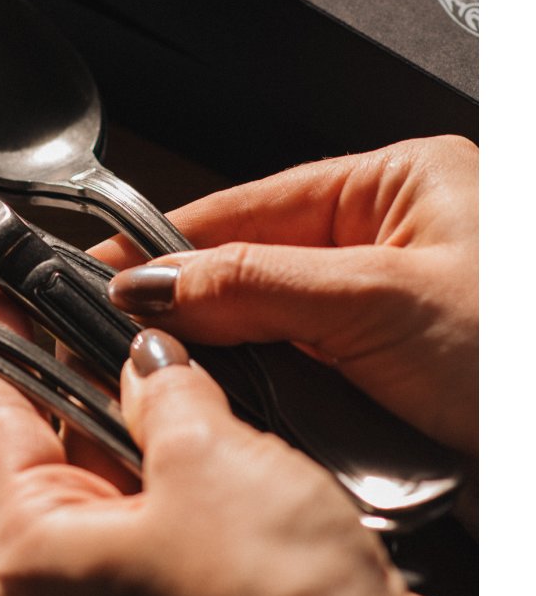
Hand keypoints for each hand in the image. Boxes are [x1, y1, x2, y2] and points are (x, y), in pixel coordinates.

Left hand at [0, 295, 477, 595]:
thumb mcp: (201, 455)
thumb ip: (164, 389)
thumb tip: (150, 356)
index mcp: (36, 549)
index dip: (2, 346)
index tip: (8, 296)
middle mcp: (73, 577)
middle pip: (58, 442)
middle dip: (85, 369)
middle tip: (103, 301)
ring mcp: (134, 589)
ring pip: (123, 469)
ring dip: (146, 408)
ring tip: (165, 340)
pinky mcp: (194, 595)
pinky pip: (173, 503)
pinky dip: (187, 454)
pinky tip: (213, 406)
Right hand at [102, 136, 477, 454]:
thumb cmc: (524, 353)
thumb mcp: (382, 303)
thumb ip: (254, 286)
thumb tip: (154, 282)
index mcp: (401, 184)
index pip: (254, 202)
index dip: (170, 239)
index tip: (102, 267)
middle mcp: (397, 240)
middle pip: (260, 266)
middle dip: (203, 308)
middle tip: (130, 340)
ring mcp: (399, 310)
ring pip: (280, 329)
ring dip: (245, 362)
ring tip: (195, 380)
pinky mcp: (401, 374)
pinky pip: (314, 377)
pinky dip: (284, 399)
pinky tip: (259, 411)